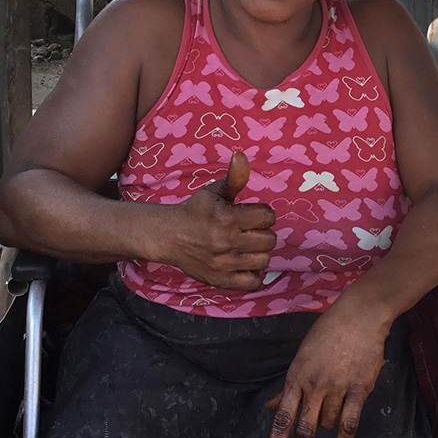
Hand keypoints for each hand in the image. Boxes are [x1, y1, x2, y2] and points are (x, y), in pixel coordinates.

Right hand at [153, 151, 276, 290]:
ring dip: (259, 253)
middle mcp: (226, 242)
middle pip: (269, 240)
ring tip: (248, 246)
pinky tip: (245, 263)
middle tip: (251, 230)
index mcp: (226, 218)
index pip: (267, 217)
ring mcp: (223, 264)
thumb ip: (234, 178)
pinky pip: (252, 282)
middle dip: (263, 233)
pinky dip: (253, 274)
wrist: (168, 236)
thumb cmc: (194, 212)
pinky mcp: (220, 280)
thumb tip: (241, 156)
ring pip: (264, 261)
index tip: (253, 214)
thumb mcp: (213, 192)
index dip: (264, 214)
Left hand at [263, 300, 389, 437]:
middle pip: (304, 428)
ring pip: (327, 423)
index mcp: (296, 377)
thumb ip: (287, 387)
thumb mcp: (301, 357)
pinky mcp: (359, 389)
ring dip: (325, 427)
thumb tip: (271, 408)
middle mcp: (314, 385)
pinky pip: (349, 422)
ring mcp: (337, 387)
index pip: (282, 416)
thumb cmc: (327, 333)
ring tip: (329, 415)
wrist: (359, 317)